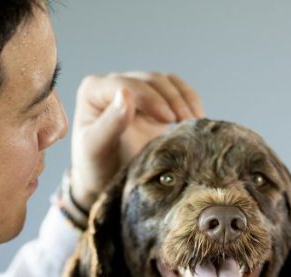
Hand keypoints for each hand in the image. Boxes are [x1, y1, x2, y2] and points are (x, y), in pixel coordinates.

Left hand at [70, 72, 204, 210]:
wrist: (108, 183)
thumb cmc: (96, 167)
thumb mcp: (96, 149)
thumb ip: (109, 123)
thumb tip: (126, 93)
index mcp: (93, 91)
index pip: (126, 84)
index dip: (150, 98)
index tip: (168, 119)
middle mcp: (114, 85)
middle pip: (149, 80)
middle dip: (171, 99)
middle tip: (186, 122)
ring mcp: (136, 91)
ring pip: (165, 82)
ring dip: (183, 99)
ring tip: (194, 122)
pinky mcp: (154, 101)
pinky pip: (176, 89)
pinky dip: (189, 100)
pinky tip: (197, 117)